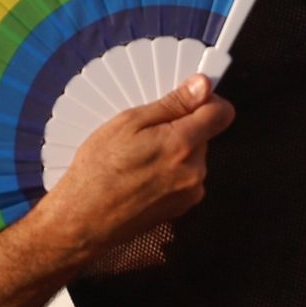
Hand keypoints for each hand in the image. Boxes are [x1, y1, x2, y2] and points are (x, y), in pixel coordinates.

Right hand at [30, 78, 234, 259]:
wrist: (84, 220)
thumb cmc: (98, 171)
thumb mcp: (128, 123)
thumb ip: (172, 104)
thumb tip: (202, 86)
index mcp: (182, 144)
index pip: (222, 113)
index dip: (208, 100)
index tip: (192, 98)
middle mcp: (194, 170)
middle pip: (204, 135)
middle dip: (181, 129)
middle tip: (145, 134)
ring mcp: (190, 192)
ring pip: (193, 157)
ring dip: (174, 152)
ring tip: (138, 159)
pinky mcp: (182, 207)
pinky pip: (185, 178)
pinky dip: (169, 172)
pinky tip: (141, 176)